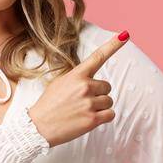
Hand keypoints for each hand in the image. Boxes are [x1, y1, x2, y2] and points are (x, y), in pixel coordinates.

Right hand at [28, 31, 127, 146]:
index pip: (97, 57)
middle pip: (107, 86)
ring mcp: (89, 103)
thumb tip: (93, 80)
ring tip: (83, 111)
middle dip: (99, 94)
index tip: (125, 35)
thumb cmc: (48, 105)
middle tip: (82, 102)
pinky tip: (89, 119)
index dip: (113, 45)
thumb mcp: (60, 83)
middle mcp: (84, 87)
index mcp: (76, 75)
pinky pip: (110, 114)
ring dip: (100, 107)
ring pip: (109, 101)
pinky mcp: (93, 119)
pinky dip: (103, 117)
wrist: (38, 126)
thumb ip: (78, 78)